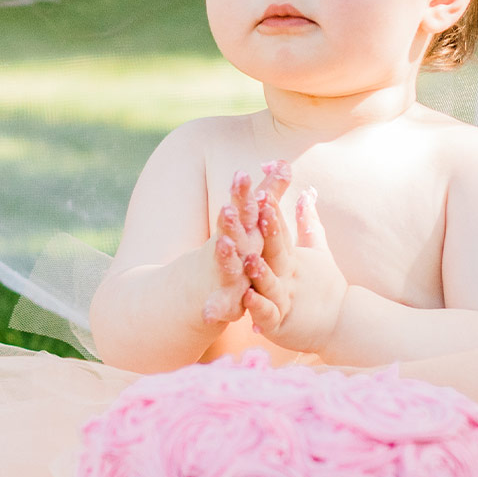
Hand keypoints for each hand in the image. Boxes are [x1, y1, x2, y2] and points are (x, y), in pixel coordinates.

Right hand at [201, 170, 264, 325]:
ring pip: (224, 265)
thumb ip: (268, 193)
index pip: (241, 209)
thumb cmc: (231, 252)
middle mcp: (227, 251)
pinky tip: (210, 313)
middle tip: (228, 206)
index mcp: (239, 232)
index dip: (242, 193)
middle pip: (229, 232)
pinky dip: (212, 310)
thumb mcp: (250, 223)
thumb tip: (284, 163)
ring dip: (223, 256)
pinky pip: (217, 307)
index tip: (242, 173)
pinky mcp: (219, 303)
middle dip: (229, 220)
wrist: (193, 292)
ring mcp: (221, 276)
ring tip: (223, 244)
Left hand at [242, 177, 349, 353]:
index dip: (273, 214)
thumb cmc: (323, 286)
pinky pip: (268, 314)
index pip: (282, 233)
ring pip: (270, 284)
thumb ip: (308, 223)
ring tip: (250, 260)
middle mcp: (287, 276)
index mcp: (292, 258)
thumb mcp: (317, 251)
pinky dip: (259, 307)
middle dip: (269, 232)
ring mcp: (284, 300)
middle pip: (277, 252)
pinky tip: (249, 298)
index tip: (263, 192)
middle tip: (260, 212)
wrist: (340, 324)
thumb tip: (306, 193)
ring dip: (261, 272)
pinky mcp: (278, 324)